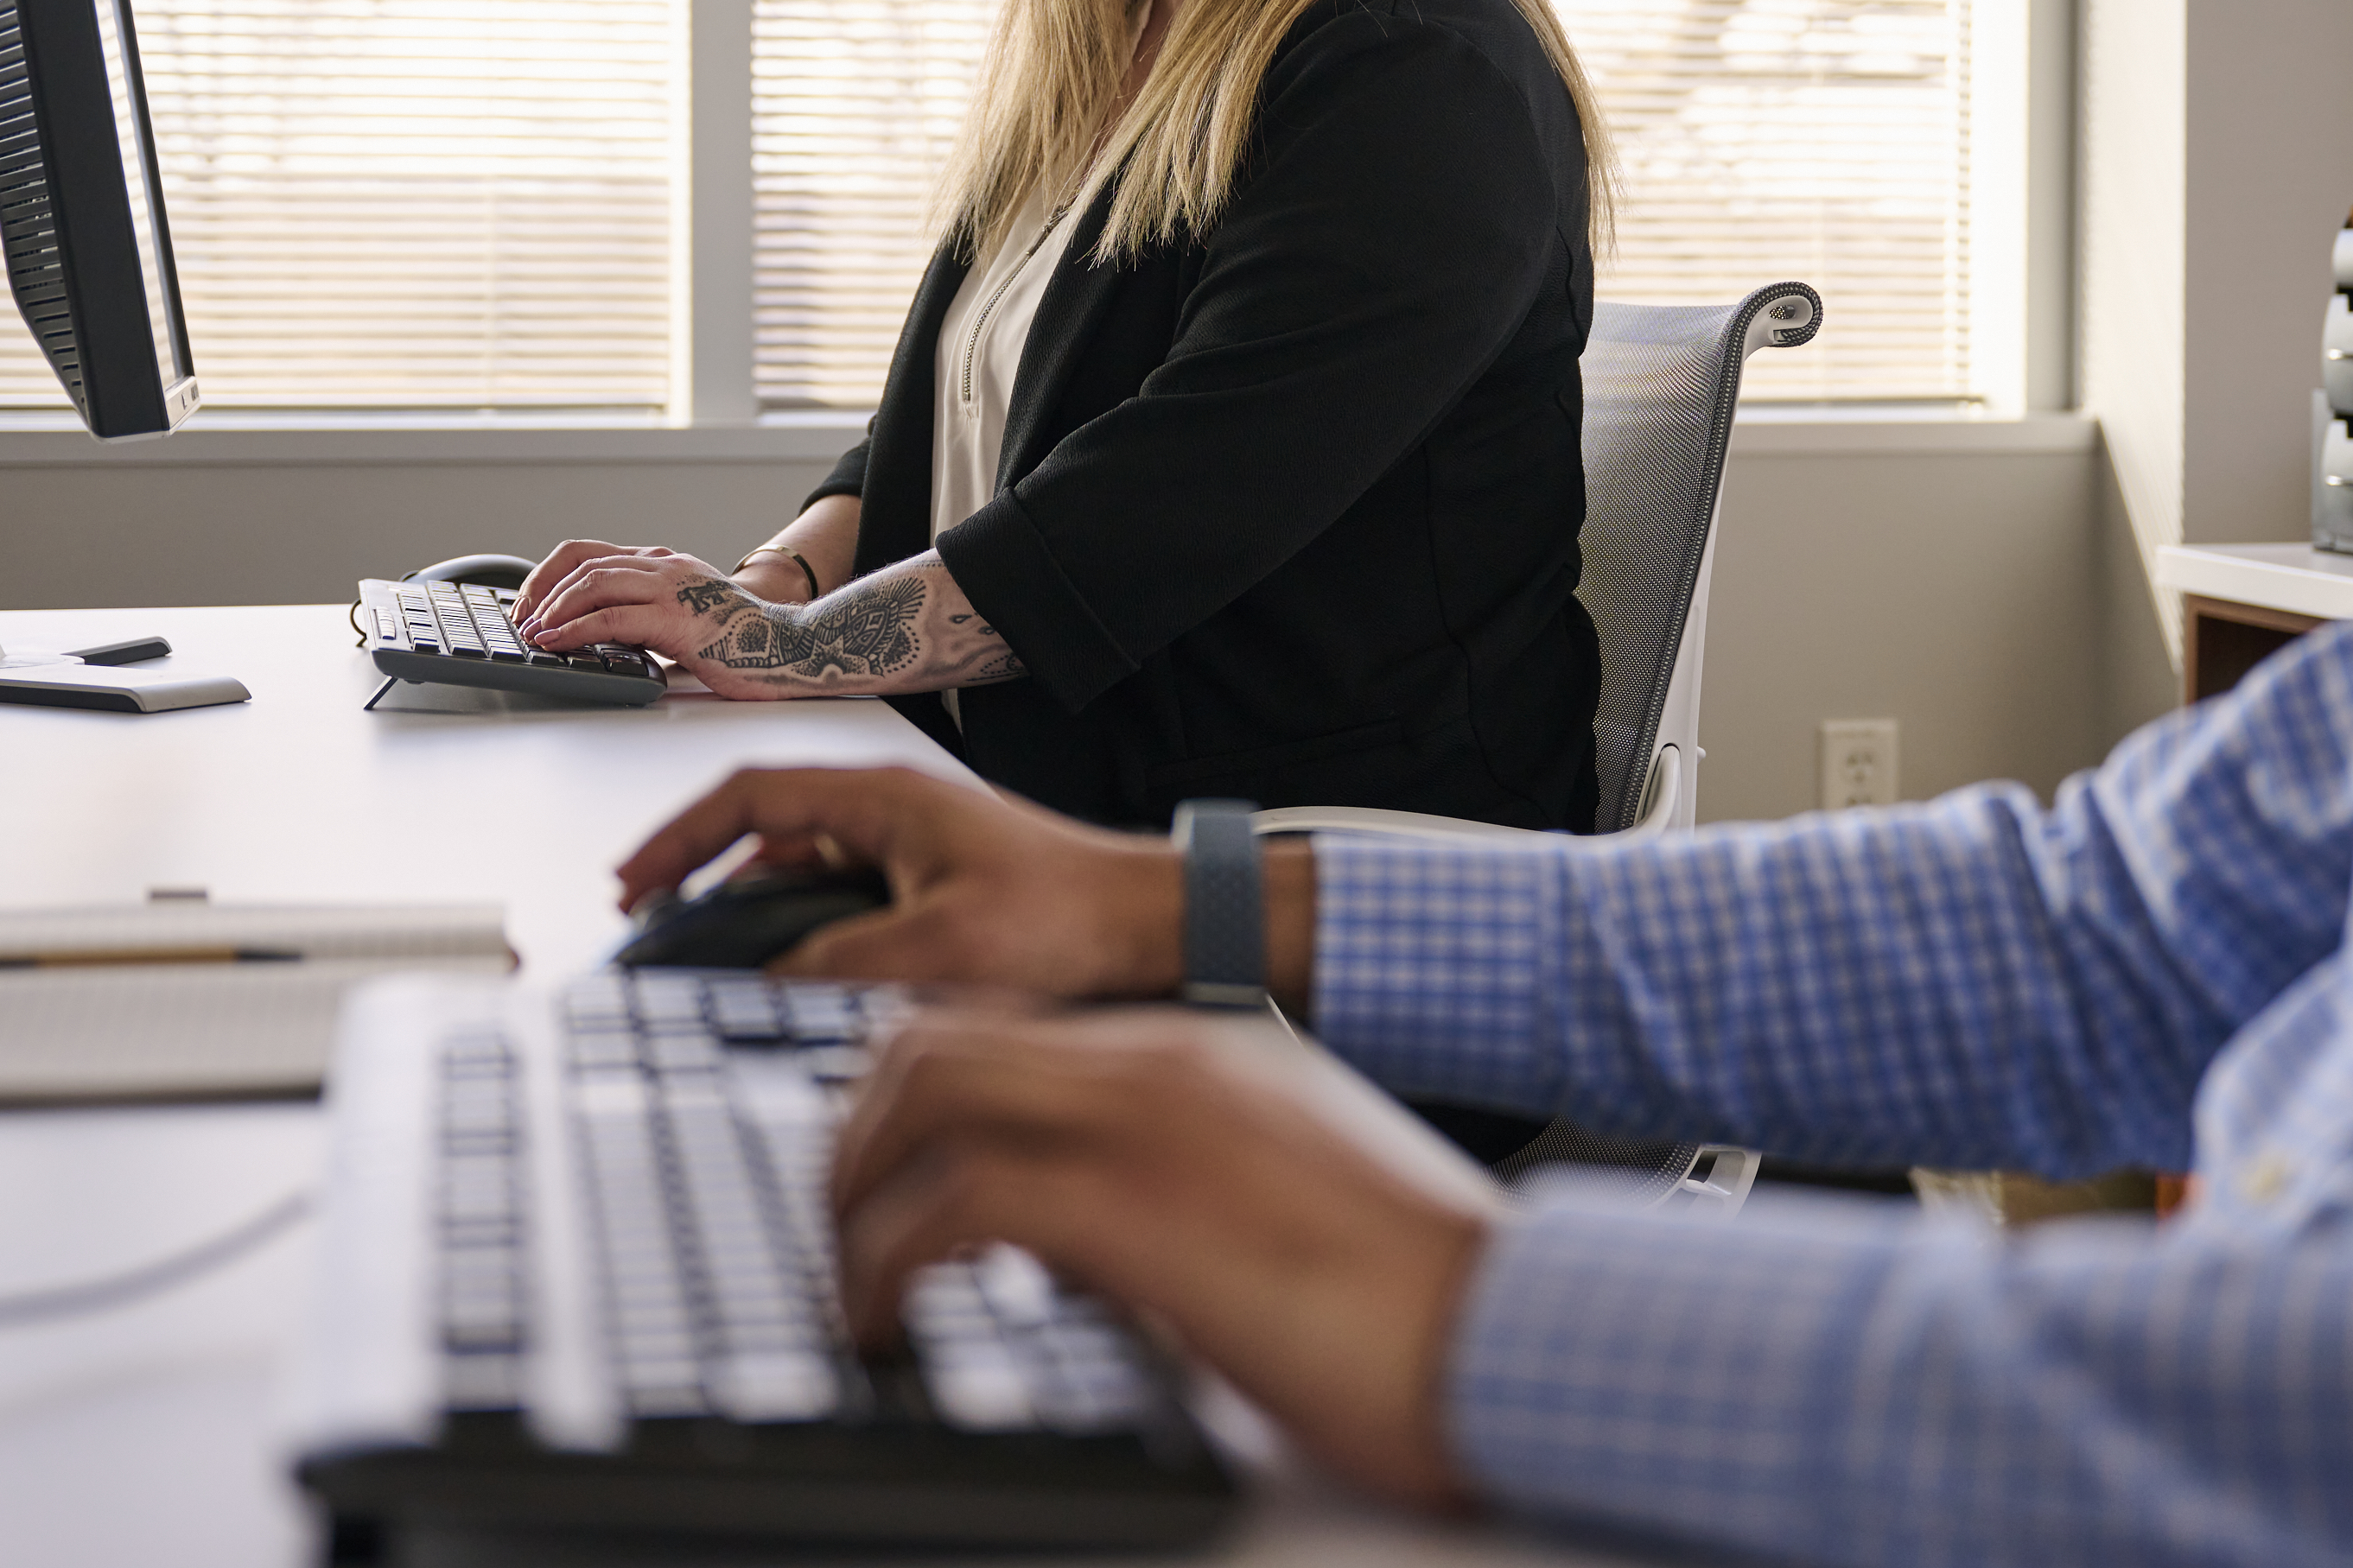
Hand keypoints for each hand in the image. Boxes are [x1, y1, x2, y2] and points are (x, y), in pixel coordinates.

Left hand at [527, 546, 1020, 702]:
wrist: (796, 653)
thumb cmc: (745, 646)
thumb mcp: (684, 621)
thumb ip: (647, 621)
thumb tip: (599, 644)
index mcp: (664, 562)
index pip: (589, 551)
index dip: (548, 575)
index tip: (529, 605)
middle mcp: (665, 564)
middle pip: (580, 559)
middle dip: (538, 589)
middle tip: (520, 620)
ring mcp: (672, 587)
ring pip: (590, 581)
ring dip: (550, 608)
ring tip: (531, 633)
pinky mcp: (677, 619)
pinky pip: (611, 618)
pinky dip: (574, 630)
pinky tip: (556, 644)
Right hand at [615, 763, 1209, 1000]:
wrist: (1149, 922)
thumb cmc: (1070, 915)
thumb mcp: (942, 950)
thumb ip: (842, 966)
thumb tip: (763, 985)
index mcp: (882, 799)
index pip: (749, 795)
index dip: (679, 838)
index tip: (634, 883)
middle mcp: (888, 812)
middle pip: (763, 829)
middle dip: (699, 872)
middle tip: (652, 922)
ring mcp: (906, 846)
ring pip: (797, 866)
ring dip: (745, 904)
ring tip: (702, 954)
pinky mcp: (925, 882)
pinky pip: (834, 896)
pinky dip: (792, 926)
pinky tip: (780, 972)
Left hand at [830, 1009, 1484, 1511]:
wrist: (1513, 1327)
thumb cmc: (1421, 1295)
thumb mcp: (1279, 1211)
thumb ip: (1172, 1198)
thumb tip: (1068, 1253)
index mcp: (1202, 1058)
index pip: (1007, 1026)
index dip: (913, 1092)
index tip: (877, 1166)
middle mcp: (1163, 1063)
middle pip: (936, 1033)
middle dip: (856, 1128)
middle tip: (839, 1220)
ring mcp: (1149, 1122)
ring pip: (922, 1089)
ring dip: (854, 1185)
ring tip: (849, 1277)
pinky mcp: (1140, 1207)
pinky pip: (949, 1204)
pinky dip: (886, 1260)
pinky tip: (884, 1321)